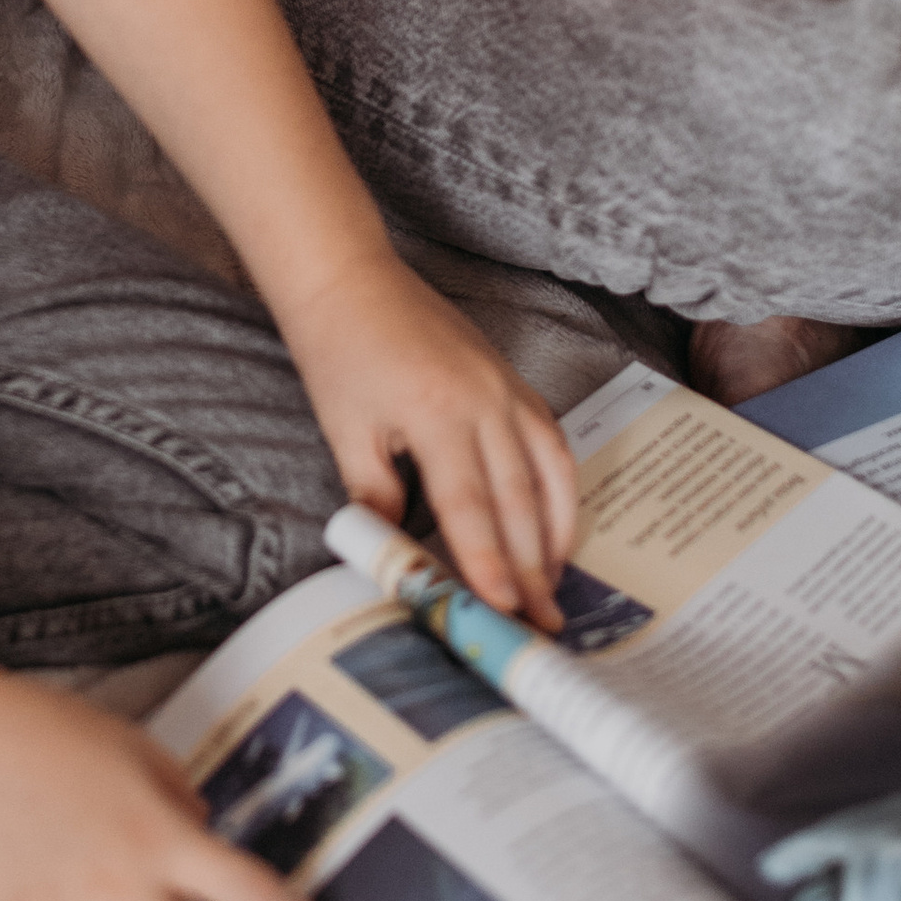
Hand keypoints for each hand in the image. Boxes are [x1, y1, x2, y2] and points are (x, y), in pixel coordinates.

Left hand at [276, 249, 575, 619]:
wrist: (350, 279)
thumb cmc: (339, 352)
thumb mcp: (344, 430)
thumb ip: (376, 495)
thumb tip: (396, 554)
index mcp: (436, 413)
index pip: (471, 507)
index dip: (489, 563)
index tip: (504, 609)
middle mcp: (484, 401)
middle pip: (518, 501)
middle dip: (532, 568)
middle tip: (541, 622)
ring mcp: (506, 389)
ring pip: (549, 474)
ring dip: (556, 535)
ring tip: (555, 586)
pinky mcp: (513, 382)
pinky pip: (552, 442)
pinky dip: (561, 489)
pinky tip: (556, 525)